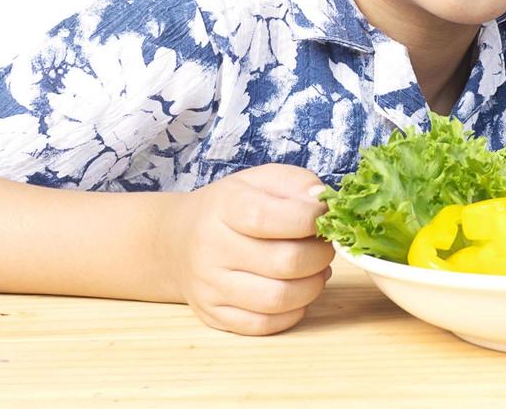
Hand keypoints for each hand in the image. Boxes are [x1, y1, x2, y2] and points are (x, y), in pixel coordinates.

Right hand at [155, 163, 333, 334]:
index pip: (268, 217)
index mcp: (224, 207)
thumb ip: (298, 185)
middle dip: (320, 255)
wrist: (180, 241)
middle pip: (284, 262)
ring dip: (312, 286)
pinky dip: (292, 312)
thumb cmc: (232, 207)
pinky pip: (263, 325)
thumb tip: (324, 204)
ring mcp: (210, 286)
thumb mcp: (261, 180)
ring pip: (277, 299)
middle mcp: (211, 249)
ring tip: (317, 271)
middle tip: (325, 246)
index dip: (309, 218)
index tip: (323, 216)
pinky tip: (297, 292)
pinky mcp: (214, 315)